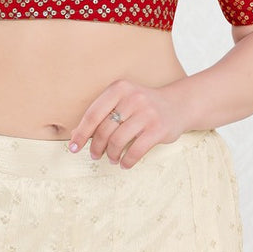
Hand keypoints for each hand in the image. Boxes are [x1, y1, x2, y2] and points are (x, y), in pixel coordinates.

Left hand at [68, 78, 187, 168]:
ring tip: (112, 158)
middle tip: (95, 155)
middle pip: (104, 129)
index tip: (74, 147)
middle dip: (96, 147)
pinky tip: (125, 163)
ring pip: (118, 141)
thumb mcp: (122, 102)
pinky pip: (136, 150)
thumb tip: (75, 133)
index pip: (93, 114)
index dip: (81, 133)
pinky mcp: (158, 128)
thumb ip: (102, 114)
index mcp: (119, 88)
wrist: (178, 105)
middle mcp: (132, 98)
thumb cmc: (143, 106)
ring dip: (111, 155)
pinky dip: (127, 161)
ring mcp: (147, 113)